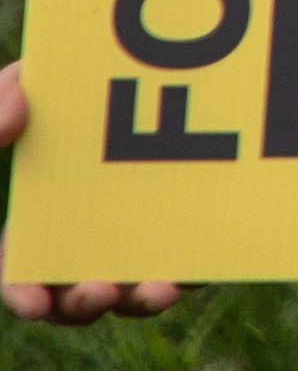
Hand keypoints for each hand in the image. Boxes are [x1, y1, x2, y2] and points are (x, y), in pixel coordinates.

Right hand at [0, 67, 183, 319]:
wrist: (162, 65)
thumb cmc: (71, 84)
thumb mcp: (30, 82)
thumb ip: (3, 98)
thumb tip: (3, 128)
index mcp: (40, 227)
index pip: (21, 279)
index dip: (25, 297)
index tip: (33, 300)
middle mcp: (89, 245)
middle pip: (81, 298)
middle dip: (85, 304)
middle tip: (100, 290)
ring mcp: (141, 242)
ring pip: (137, 294)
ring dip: (143, 301)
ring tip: (160, 289)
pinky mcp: (192, 231)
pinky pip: (195, 265)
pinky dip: (196, 273)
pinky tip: (204, 266)